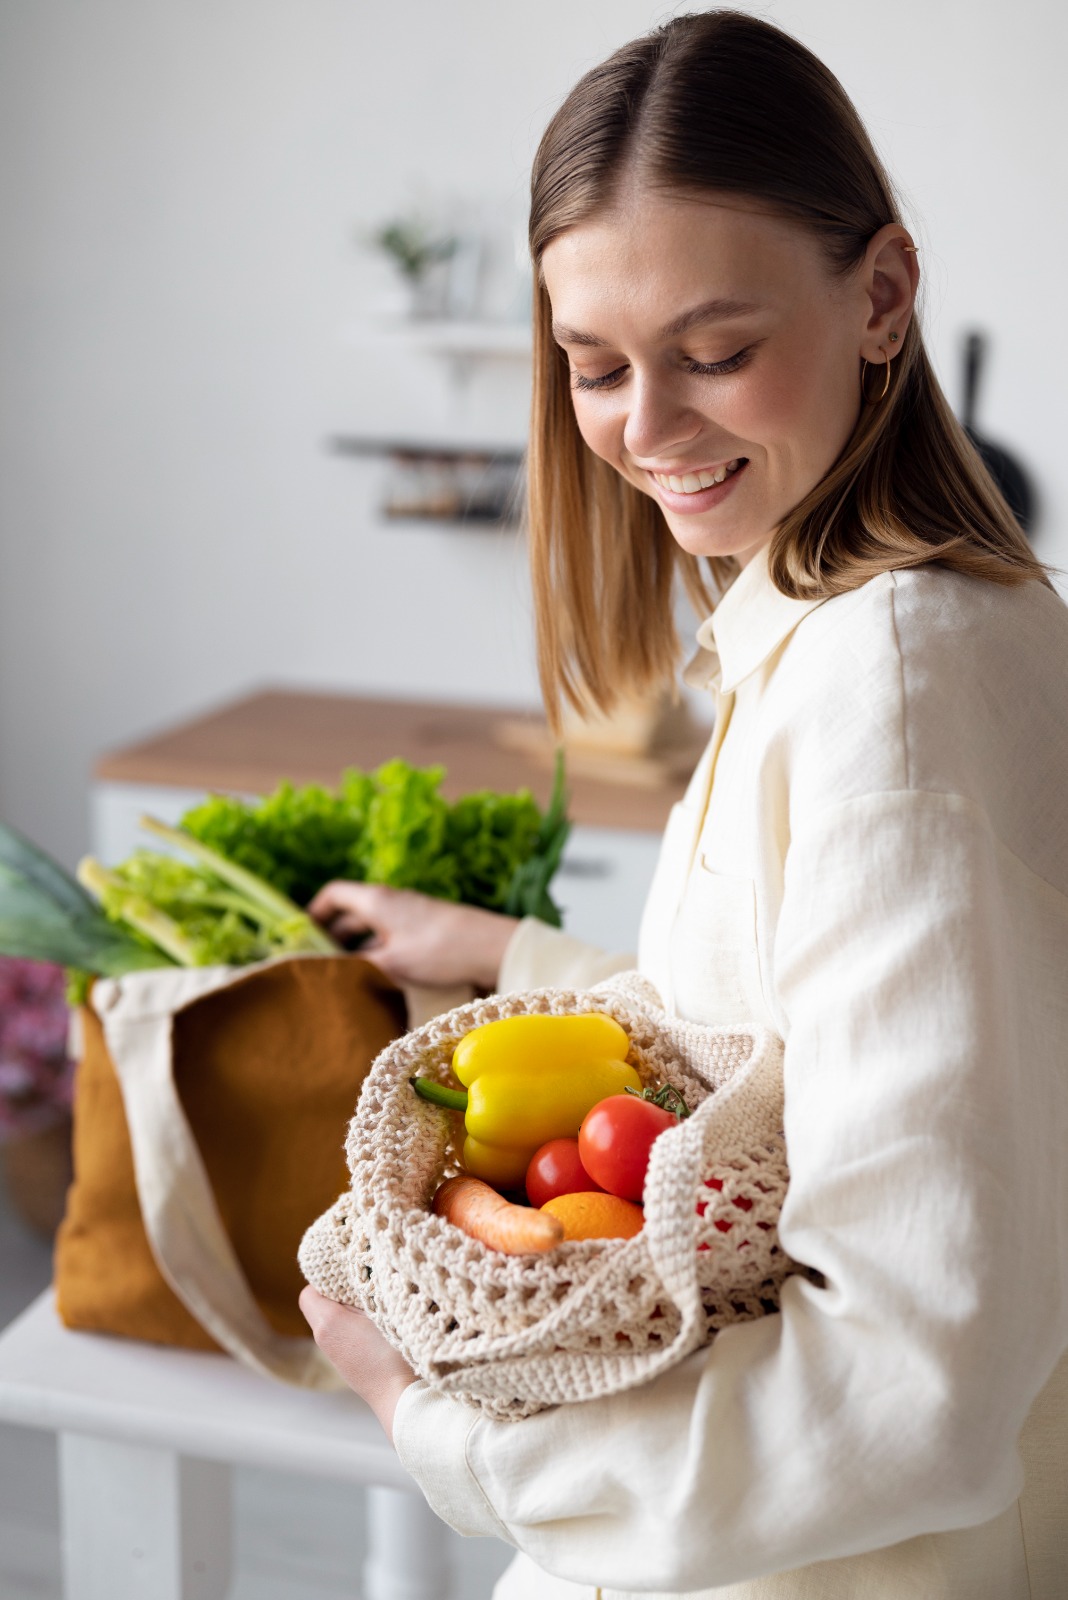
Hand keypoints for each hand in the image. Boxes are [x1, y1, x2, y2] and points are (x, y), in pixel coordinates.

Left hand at [299, 1286, 414, 1443]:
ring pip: (333, 1321)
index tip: (349, 1273)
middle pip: (321, 1305)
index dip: (325, 1279)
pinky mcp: (348, 1366)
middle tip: (367, 1284)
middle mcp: (323, 1338)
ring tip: (377, 1304)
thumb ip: (368, 1286)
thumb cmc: (395, 1352)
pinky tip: (379, 1328)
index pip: (309, 1292)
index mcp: (327, 1322)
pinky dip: (355, 1328)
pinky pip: (343, 1336)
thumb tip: (362, 1266)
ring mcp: (335, 1355)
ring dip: (350, 1311)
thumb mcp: (384, 1309)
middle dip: (340, 1292)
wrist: (403, 1399)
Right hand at [307, 881, 516, 989]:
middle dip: (333, 935)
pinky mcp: (427, 930)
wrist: (492, 948)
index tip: (301, 934)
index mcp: (376, 900)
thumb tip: (332, 975)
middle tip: (319, 962)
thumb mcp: (390, 963)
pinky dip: (378, 953)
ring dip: (357, 947)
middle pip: (352, 912)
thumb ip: (358, 967)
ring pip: (373, 928)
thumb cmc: (438, 950)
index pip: (334, 894)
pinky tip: (378, 977)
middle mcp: (391, 902)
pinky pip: (392, 937)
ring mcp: (410, 915)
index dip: (314, 911)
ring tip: (345, 975)